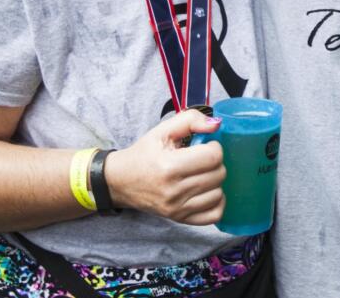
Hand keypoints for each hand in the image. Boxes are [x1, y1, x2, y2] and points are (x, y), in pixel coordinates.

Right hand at [104, 108, 225, 224]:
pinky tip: (207, 191)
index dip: (215, 147)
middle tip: (203, 159)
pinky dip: (217, 202)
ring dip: (215, 181)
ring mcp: (177, 209)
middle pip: (218, 175)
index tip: (206, 146)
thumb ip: (190, 120)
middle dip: (216, 163)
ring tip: (202, 174)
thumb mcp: (162, 130)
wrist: (121, 181)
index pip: (213, 157)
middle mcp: (173, 191)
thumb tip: (216, 125)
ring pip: (218, 194)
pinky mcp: (179, 219)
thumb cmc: (144, 154)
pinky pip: (214, 215)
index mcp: (169, 166)